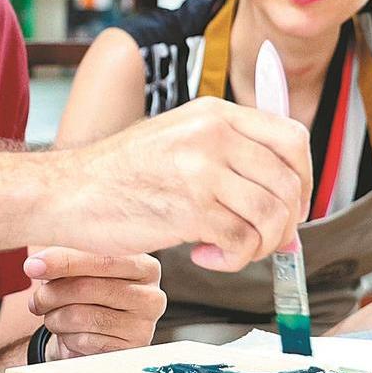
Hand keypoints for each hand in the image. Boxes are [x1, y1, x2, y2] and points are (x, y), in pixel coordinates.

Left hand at [24, 248, 164, 359]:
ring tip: (52, 316)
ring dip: (54, 318)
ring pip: (80, 316)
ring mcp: (144, 325)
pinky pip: (84, 341)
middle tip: (36, 301)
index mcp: (144, 264)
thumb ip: (66, 257)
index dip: (63, 260)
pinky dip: (67, 337)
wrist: (100, 335)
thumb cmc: (91, 293)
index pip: (100, 257)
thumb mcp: (82, 269)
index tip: (33, 266)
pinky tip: (70, 333)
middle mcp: (151, 294)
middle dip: (51, 294)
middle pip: (87, 287)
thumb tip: (36, 263)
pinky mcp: (129, 351)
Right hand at [44, 97, 311, 272]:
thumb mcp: (179, 141)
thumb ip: (230, 160)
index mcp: (214, 113)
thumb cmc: (119, 174)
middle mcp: (213, 134)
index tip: (293, 205)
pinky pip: (242, 241)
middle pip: (290, 181)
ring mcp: (202, 169)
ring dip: (260, 244)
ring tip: (230, 249)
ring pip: (272, 214)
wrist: (67, 191)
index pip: (293, 138)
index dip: (305, 178)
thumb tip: (287, 206)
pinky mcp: (189, 208)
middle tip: (264, 240)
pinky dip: (234, 259)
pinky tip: (205, 255)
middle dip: (286, 222)